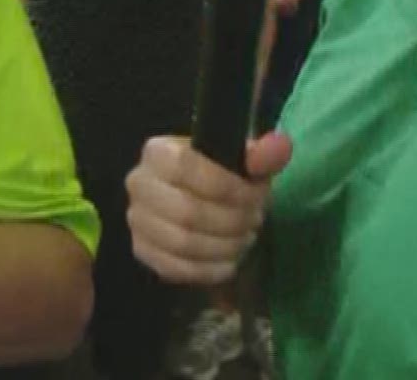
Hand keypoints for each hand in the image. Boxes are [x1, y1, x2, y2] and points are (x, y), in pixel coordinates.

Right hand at [124, 133, 292, 285]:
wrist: (195, 196)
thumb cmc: (220, 176)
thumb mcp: (243, 162)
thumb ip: (261, 155)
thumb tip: (279, 147)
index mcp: (158, 152)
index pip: (186, 168)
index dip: (228, 187)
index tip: (256, 197)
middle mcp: (139, 183)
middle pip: (187, 212)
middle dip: (231, 222)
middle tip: (255, 221)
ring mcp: (137, 219)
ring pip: (182, 243)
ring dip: (224, 247)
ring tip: (245, 240)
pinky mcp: (141, 250)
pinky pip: (175, 268)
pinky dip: (209, 270)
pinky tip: (229, 261)